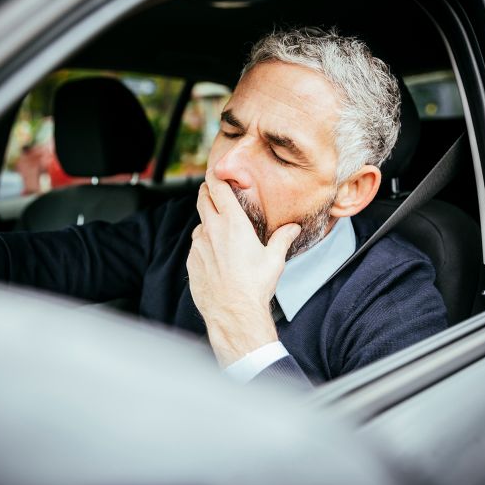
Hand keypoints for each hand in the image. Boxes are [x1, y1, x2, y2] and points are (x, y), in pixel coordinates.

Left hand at [187, 169, 300, 366]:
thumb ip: (282, 239)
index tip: (216, 171)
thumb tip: (293, 228)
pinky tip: (215, 256)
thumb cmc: (255, 286)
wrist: (234, 313)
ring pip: (199, 224)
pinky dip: (204, 245)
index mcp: (233, 223)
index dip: (215, 176)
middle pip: (203, 199)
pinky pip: (196, 246)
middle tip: (214, 191)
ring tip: (220, 231)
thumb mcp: (274, 260)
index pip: (218, 188)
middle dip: (207, 191)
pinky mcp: (191, 262)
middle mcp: (212, 230)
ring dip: (207, 222)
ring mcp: (199, 246)